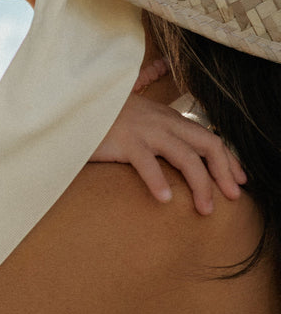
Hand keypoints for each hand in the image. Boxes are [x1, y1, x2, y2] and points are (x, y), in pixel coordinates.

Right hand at [92, 93, 245, 214]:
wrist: (74, 104)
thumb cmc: (101, 118)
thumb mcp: (136, 119)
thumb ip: (156, 131)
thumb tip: (171, 154)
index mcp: (167, 117)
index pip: (208, 137)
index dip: (228, 159)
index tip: (238, 180)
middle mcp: (162, 121)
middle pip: (207, 145)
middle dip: (224, 173)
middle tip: (232, 197)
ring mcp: (145, 130)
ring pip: (186, 157)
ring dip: (201, 185)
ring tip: (205, 209)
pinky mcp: (125, 141)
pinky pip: (148, 164)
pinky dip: (159, 183)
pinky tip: (166, 199)